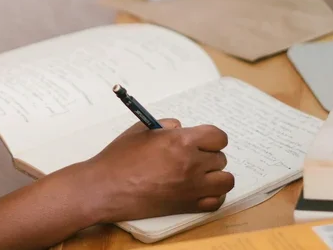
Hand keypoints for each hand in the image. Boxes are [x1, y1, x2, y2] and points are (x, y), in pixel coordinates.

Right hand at [80, 118, 233, 223]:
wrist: (106, 187)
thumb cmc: (120, 158)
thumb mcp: (142, 129)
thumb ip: (167, 125)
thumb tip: (181, 128)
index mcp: (181, 141)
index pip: (218, 137)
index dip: (211, 138)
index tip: (203, 140)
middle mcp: (191, 164)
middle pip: (220, 158)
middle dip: (208, 155)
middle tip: (193, 156)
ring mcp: (191, 187)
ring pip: (225, 180)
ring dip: (216, 175)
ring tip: (201, 174)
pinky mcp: (187, 206)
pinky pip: (216, 201)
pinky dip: (213, 195)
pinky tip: (201, 190)